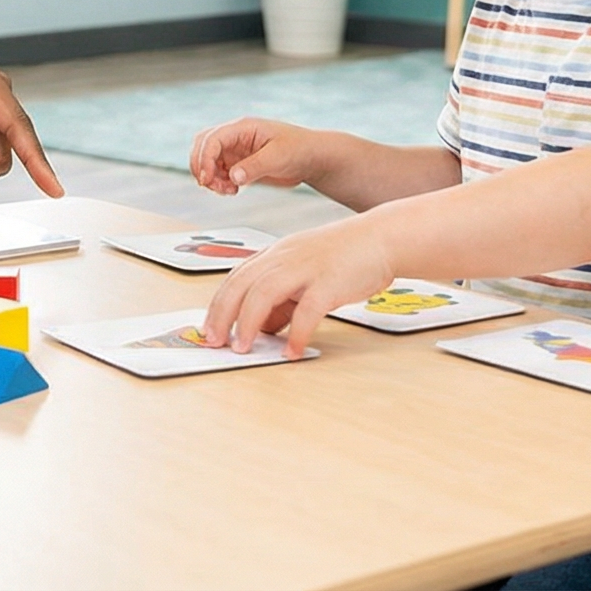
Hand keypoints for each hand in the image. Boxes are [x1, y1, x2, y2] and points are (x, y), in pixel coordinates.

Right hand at [189, 116, 321, 194]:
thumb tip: (233, 177)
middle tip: (211, 185)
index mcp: (243, 128)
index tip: (207, 179)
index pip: (212, 139)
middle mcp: (235, 137)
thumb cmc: (300, 149)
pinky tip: (232, 190)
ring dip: (210, 177)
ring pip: (207, 161)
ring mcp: (236, 151)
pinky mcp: (239, 164)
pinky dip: (218, 183)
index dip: (204, 158)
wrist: (312, 159)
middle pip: (202, 146)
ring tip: (227, 190)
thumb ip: (254, 167)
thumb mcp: (278, 157)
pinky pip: (218, 173)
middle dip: (201, 166)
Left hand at [198, 216, 396, 356]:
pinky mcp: (329, 283)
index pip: (237, 277)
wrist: (381, 239)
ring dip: (249, 322)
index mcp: (276, 255)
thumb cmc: (344, 257)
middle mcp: (285, 258)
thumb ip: (283, 299)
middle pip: (242, 284)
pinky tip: (292, 351)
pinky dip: (297, 333)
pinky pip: (307, 311)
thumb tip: (263, 328)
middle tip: (215, 341)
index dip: (219, 303)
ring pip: (264, 293)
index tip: (209, 328)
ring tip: (243, 348)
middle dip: (223, 314)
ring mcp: (306, 268)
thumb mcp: (304, 272)